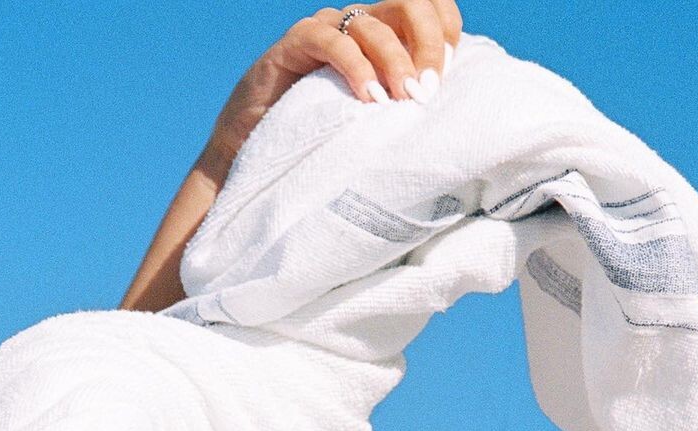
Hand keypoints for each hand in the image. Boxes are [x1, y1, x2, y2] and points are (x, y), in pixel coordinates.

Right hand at [207, 2, 463, 167]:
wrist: (247, 149)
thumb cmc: (313, 141)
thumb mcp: (366, 123)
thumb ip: (397, 109)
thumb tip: (443, 122)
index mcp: (379, 35)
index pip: (426, 6)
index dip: (446, 29)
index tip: (450, 72)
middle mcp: (355, 24)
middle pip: (407, 4)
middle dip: (427, 43)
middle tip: (426, 91)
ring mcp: (324, 31)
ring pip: (372, 25)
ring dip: (395, 62)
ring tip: (402, 101)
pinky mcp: (295, 45)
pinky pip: (333, 42)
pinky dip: (355, 67)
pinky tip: (367, 97)